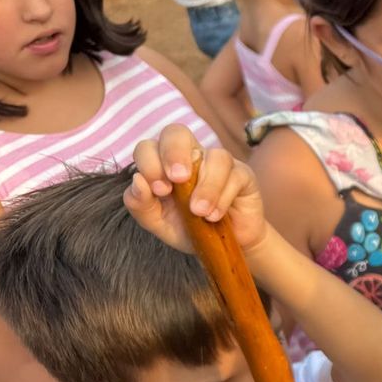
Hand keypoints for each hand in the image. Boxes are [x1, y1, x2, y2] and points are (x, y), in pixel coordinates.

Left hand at [127, 124, 268, 253]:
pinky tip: (215, 216)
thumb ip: (140, 204)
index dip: (150, 162)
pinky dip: (222, 197)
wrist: (224, 248)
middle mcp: (190, 157)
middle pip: (177, 133)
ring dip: (205, 186)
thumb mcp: (158, 223)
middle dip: (174, 153)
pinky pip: (234, 175)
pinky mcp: (243, 175)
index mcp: (163, 165)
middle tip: (177, 179)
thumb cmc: (189, 230)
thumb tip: (138, 181)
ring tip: (199, 212)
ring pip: (215, 156)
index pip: (149, 147)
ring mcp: (218, 164)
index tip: (159, 190)